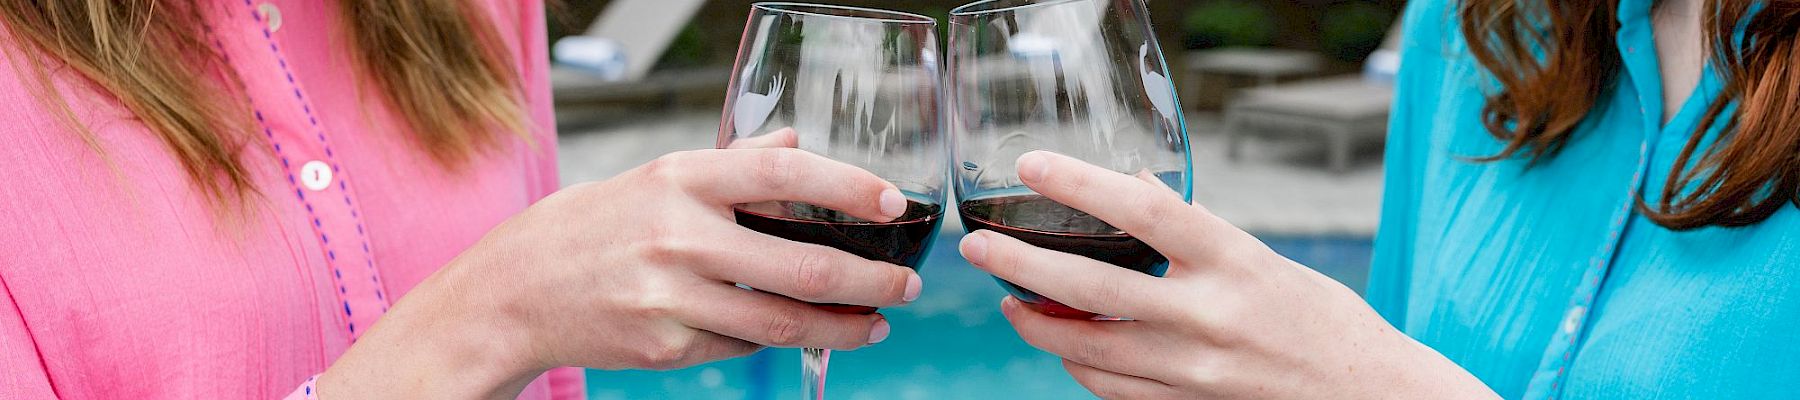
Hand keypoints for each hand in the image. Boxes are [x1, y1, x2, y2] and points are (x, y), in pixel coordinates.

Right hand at [321, 145, 921, 398]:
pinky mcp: (666, 346)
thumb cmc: (589, 228)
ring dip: (842, 325)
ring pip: (782, 320)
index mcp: (680, 179)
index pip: (782, 172)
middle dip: (869, 279)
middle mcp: (678, 236)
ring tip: (876, 323)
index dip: (846, 186)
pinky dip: (778, 340)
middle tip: (905, 284)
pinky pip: (742, 345)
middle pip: (801, 264)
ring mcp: (672, 297)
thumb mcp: (654, 177)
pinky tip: (807, 334)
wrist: (513, 293)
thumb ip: (731, 165)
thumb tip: (795, 141)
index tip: (892, 202)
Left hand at [959, 151, 1494, 399]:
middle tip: (979, 246)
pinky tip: (1058, 341)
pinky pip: (1108, 386)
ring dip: (1034, 320)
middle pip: (1091, 285)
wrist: (1372, 396)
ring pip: (1085, 346)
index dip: (1080, 184)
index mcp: (1235, 261)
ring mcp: (1194, 369)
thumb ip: (1196, 236)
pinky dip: (1074, 363)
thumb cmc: (1321, 319)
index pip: (1144, 210)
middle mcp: (1210, 315)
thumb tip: (1132, 197)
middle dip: (1021, 263)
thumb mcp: (1264, 259)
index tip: (1032, 166)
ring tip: (1007, 297)